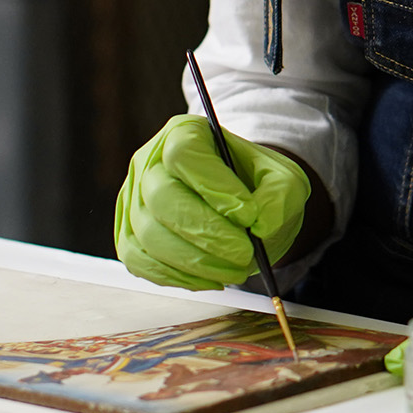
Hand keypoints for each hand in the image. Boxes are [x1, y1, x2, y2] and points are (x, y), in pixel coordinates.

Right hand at [115, 114, 310, 289]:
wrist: (240, 204)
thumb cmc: (256, 185)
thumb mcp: (283, 179)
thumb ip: (280, 195)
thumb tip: (261, 224)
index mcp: (184, 133)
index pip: (184, 155)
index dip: (213, 186)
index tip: (248, 214)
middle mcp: (149, 163)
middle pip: (162, 197)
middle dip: (207, 233)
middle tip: (245, 253)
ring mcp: (134, 201)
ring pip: (150, 234)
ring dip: (196, 261)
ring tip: (237, 270)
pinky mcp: (128, 236)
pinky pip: (141, 261)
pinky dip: (177, 276)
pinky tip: (211, 278)